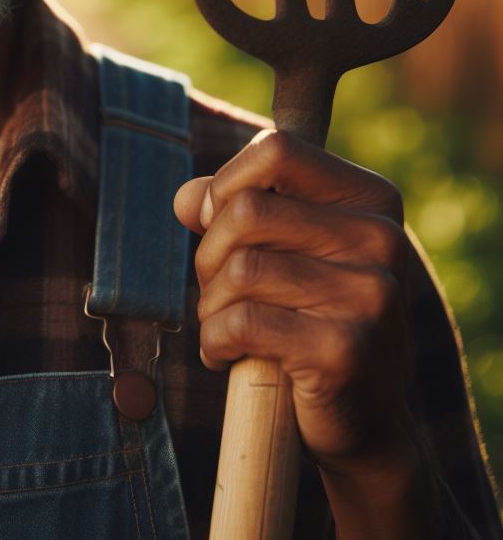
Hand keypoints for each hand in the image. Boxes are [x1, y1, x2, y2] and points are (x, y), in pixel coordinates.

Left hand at [175, 129, 438, 534]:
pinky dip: (214, 341)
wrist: (362, 416)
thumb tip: (186, 200)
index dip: (227, 182)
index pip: (277, 150)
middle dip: (209, 254)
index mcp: (371, 198)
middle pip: (245, 211)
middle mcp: (382, 238)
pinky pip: (240, 322)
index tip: (216, 221)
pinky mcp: (346, 349)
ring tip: (226, 327)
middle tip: (218, 288)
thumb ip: (229, 205)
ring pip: (238, 268)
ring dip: (210, 304)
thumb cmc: (307, 313)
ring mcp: (372, 294)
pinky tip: (228, 355)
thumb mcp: (279, 246)